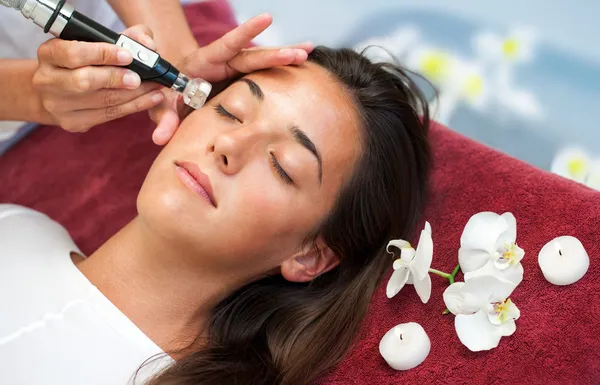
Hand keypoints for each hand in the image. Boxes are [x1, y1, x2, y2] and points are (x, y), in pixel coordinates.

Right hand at [33, 25, 164, 132]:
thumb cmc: (83, 61)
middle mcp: (47, 80)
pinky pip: (108, 115)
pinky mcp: (72, 122)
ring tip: (154, 88)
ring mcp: (58, 105)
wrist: (57, 92)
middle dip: (116, 79)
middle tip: (139, 78)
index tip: (128, 55)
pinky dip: (133, 107)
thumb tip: (146, 43)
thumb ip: (124, 37)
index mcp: (49, 54)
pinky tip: (150, 99)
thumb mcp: (95, 42)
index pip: (74, 53)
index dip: (102, 54)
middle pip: (84, 81)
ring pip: (101, 101)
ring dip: (133, 95)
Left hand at [150, 13, 313, 144]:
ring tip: (308, 52)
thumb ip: (163, 117)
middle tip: (301, 54)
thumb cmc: (165, 93)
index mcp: (205, 61)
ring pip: (261, 61)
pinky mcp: (239, 79)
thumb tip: (160, 137)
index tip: (267, 18)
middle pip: (252, 55)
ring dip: (285, 56)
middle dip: (277, 53)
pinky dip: (280, 70)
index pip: (227, 44)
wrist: (169, 87)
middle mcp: (223, 62)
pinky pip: (261, 73)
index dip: (246, 31)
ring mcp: (233, 70)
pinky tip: (301, 66)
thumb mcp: (161, 103)